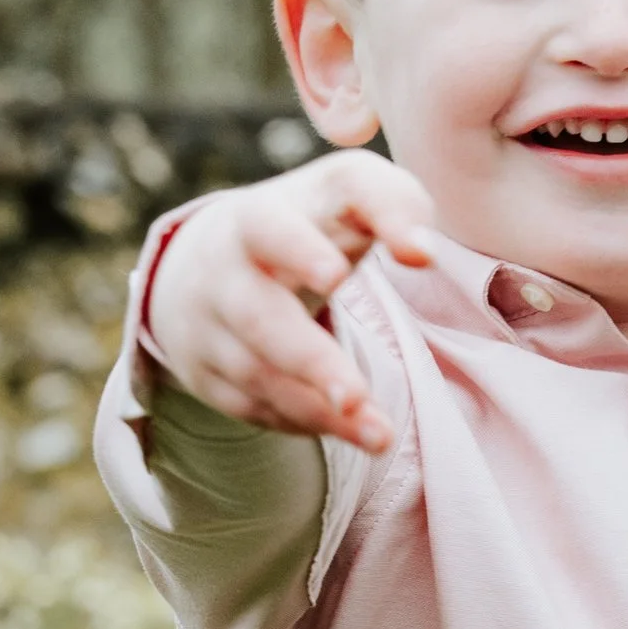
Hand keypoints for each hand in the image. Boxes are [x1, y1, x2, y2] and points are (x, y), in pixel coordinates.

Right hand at [143, 150, 437, 448]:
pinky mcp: (205, 375)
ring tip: (381, 435)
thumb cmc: (307, 222)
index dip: (297, 250)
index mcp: (255, 220)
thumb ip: (394, 206)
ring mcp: (205, 329)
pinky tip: (353, 432)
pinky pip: (253, 407)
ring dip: (320, 409)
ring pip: (258, 376)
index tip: (335, 275)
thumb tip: (421, 255)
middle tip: (355, 396)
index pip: (268, 228)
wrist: (212, 259)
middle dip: (309, 360)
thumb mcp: (347, 193)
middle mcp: (220, 275)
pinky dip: (303, 422)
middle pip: (258, 319)